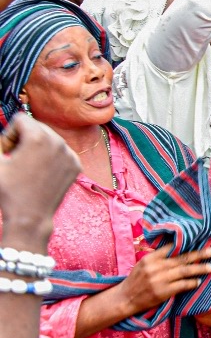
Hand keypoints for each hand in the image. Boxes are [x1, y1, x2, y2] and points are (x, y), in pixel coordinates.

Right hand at [0, 115, 80, 251]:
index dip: (8, 135)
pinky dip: (51, 157)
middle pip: (37, 126)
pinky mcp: (76, 165)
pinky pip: (61, 151)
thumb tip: (5, 138)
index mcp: (38, 137)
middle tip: (16, 158)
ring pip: (50, 138)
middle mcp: (58, 142)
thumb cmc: (8, 191)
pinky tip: (42, 173)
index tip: (7, 152)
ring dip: (37, 146)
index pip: (20, 119)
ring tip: (28, 166)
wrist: (30, 217)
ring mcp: (70, 154)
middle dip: (24, 138)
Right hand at [116, 246, 210, 314]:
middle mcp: (155, 267)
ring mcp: (159, 280)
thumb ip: (159, 256)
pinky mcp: (162, 292)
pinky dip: (191, 283)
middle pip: (181, 258)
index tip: (200, 240)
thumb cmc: (137, 280)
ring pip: (184, 271)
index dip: (187, 244)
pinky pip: (181, 285)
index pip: (171, 247)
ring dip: (199, 269)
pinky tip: (198, 281)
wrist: (125, 299)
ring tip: (210, 266)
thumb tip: (178, 248)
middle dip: (199, 254)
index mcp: (151, 258)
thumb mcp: (143, 264)